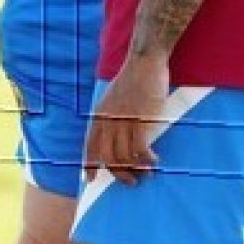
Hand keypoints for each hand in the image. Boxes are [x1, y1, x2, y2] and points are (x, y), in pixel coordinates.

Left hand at [84, 53, 168, 185]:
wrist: (145, 61)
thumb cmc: (132, 79)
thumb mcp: (112, 97)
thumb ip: (110, 115)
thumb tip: (113, 136)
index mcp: (99, 114)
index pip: (90, 145)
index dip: (89, 164)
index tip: (90, 180)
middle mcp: (108, 119)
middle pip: (108, 157)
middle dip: (119, 174)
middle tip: (131, 181)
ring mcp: (124, 120)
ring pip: (124, 156)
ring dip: (135, 170)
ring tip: (145, 173)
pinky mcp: (141, 119)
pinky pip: (141, 149)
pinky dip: (147, 159)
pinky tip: (154, 160)